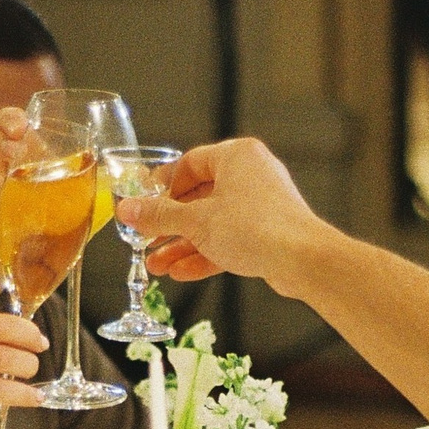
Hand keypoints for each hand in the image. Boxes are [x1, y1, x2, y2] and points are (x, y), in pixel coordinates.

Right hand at [115, 137, 331, 291]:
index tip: (143, 203)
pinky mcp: (267, 233)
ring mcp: (261, 205)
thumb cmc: (256, 227)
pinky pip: (228, 239)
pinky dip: (205, 254)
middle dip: (169, 225)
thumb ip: (158, 216)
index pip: (189, 163)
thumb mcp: (195, 221)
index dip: (162, 185)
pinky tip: (180, 272)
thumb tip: (126, 210)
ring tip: (156, 265)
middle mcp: (251, 175)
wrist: (302, 260)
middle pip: (198, 197)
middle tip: (145, 239)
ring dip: (182, 245)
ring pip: (212, 223)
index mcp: (236, 156)